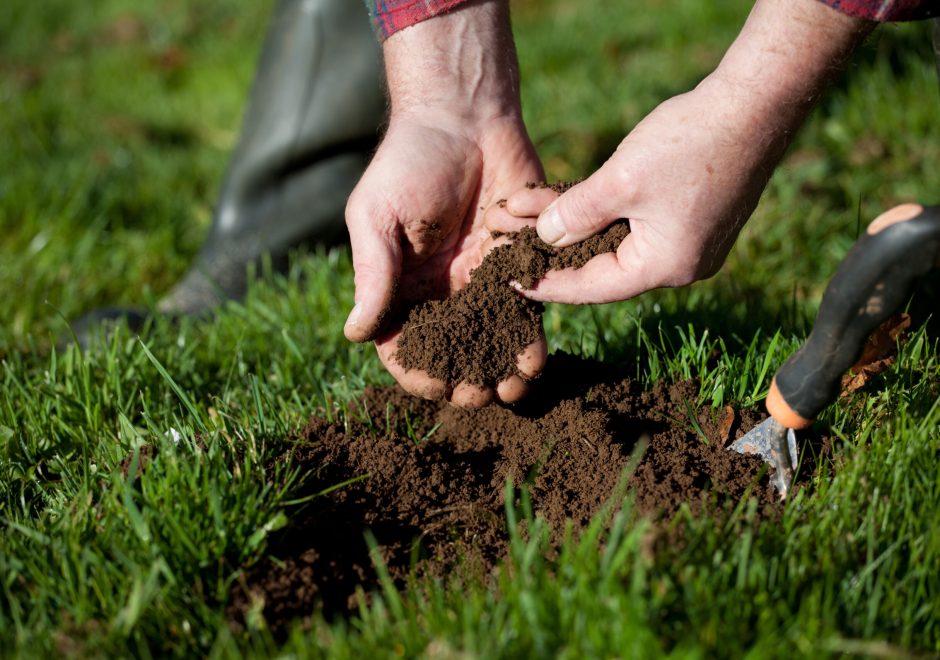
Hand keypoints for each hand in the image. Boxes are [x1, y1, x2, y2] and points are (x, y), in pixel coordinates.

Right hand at [345, 113, 546, 407]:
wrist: (463, 116)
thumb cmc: (408, 161)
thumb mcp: (377, 217)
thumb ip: (372, 275)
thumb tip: (355, 335)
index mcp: (399, 285)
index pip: (403, 344)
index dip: (416, 371)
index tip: (435, 385)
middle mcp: (439, 289)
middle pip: (452, 351)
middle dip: (465, 380)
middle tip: (480, 397)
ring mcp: (479, 279)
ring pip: (491, 338)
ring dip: (501, 368)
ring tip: (514, 389)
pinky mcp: (516, 262)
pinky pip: (525, 308)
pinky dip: (529, 336)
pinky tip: (535, 358)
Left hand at [487, 0, 869, 303]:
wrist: (754, 105)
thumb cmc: (690, 143)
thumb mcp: (620, 181)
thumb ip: (575, 214)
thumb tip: (544, 238)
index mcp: (664, 267)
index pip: (592, 287)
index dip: (546, 282)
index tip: (509, 280)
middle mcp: (680, 265)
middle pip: (602, 266)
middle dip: (554, 249)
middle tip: (509, 245)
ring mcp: (690, 243)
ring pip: (616, 241)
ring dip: (574, 226)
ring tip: (528, 215)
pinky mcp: (692, 218)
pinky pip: (635, 225)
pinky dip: (602, 213)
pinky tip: (568, 201)